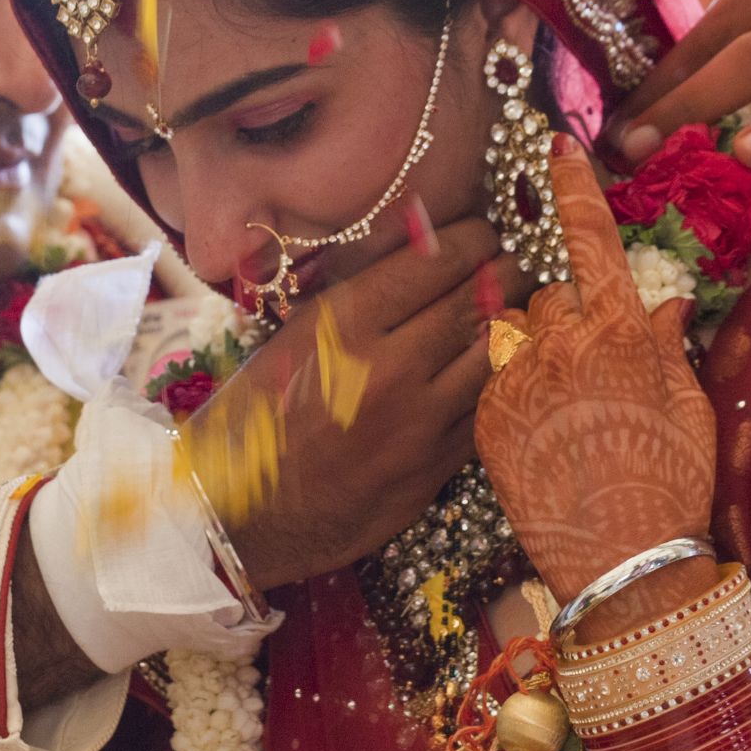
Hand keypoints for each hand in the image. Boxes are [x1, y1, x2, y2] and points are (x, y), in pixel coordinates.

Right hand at [206, 218, 512, 590]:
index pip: (437, 259)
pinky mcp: (434, 470)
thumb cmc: (248, 422)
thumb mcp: (288, 341)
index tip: (483, 232)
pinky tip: (492, 369)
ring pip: (496, 357)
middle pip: (477, 302)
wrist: (235, 518)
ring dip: (510, 328)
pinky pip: (485, 410)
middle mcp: (389, 368)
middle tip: (516, 263)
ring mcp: (419, 424)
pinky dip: (496, 383)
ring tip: (514, 312)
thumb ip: (356, 300)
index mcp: (342, 325)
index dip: (474, 236)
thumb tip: (421, 248)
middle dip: (507, 273)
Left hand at [474, 139, 715, 598]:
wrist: (622, 567)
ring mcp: (515, 379)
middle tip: (593, 358)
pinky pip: (498, 378)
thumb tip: (661, 299)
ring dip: (538, 348)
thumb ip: (666, 344)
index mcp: (617, 330)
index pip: (588, 239)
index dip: (572, 189)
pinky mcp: (485, 418)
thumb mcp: (689, 408)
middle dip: (567, 307)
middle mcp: (559, 343)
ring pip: (518, 333)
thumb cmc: (672, 487)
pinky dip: (518, 389)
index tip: (554, 147)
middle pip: (550, 290)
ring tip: (571, 404)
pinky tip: (549, 430)